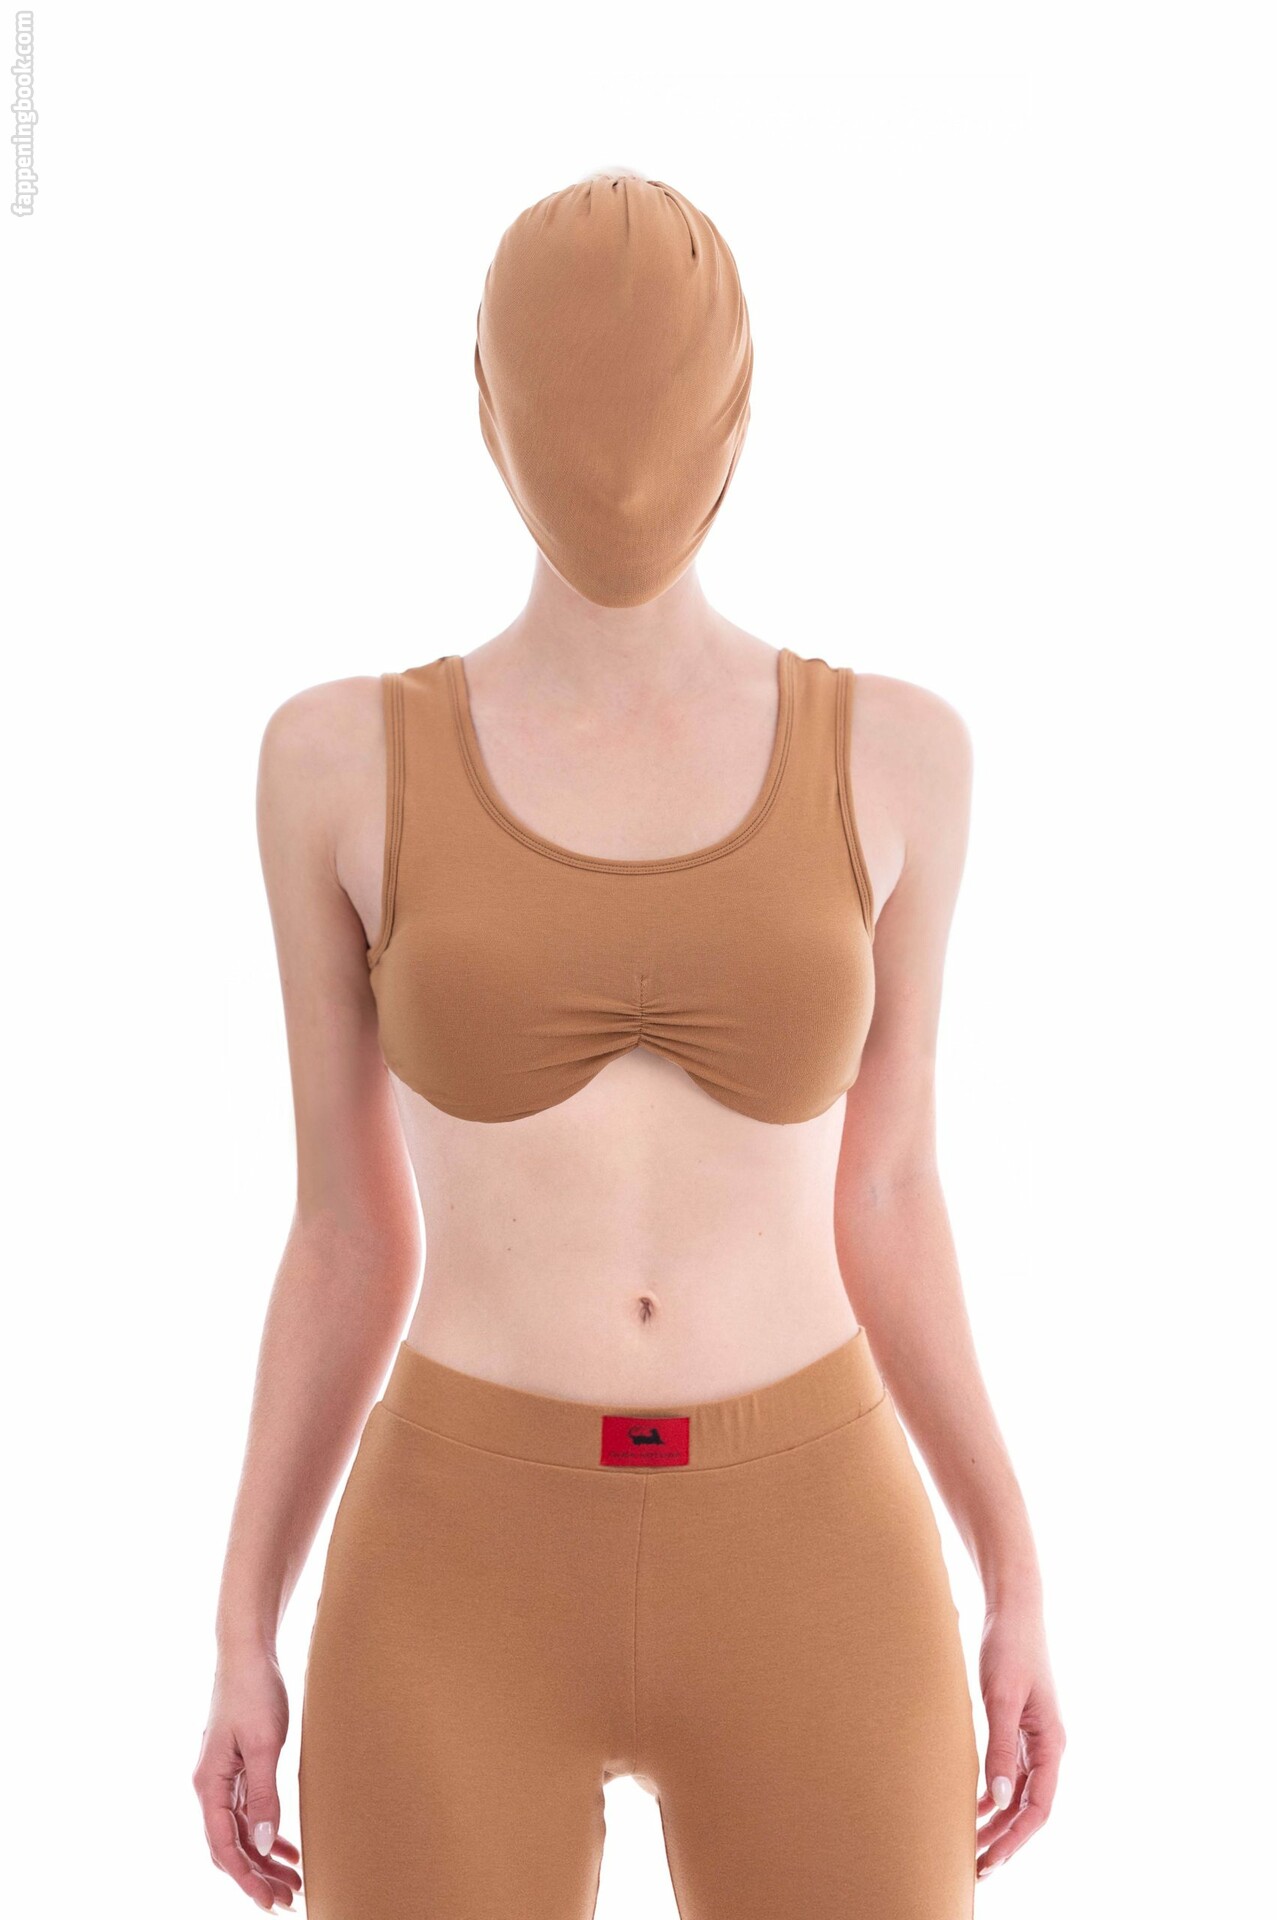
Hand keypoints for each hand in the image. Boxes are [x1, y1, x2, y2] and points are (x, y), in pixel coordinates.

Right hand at [193, 1647, 301, 1909]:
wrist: (248, 1651)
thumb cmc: (254, 1691)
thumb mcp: (263, 1745)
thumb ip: (263, 1796)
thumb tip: (262, 1844)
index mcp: (209, 1785)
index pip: (223, 1847)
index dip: (246, 1879)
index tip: (269, 1902)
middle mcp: (210, 1786)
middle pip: (231, 1845)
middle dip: (258, 1876)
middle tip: (289, 1898)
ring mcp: (223, 1777)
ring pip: (241, 1831)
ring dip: (264, 1858)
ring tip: (293, 1880)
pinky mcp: (238, 1766)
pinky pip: (248, 1812)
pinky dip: (266, 1832)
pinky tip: (286, 1846)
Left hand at [975, 1595, 1065, 1877]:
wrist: (1012, 1608)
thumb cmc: (1009, 1647)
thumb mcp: (1000, 1698)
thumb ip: (999, 1748)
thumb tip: (998, 1800)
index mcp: (1051, 1743)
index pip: (1039, 1808)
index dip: (1017, 1839)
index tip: (992, 1860)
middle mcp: (1046, 1746)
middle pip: (1029, 1808)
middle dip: (1005, 1840)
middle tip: (976, 1868)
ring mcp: (1031, 1737)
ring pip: (1018, 1794)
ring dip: (997, 1821)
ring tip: (970, 1847)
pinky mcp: (1016, 1725)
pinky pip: (1008, 1773)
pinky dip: (992, 1794)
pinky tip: (972, 1807)